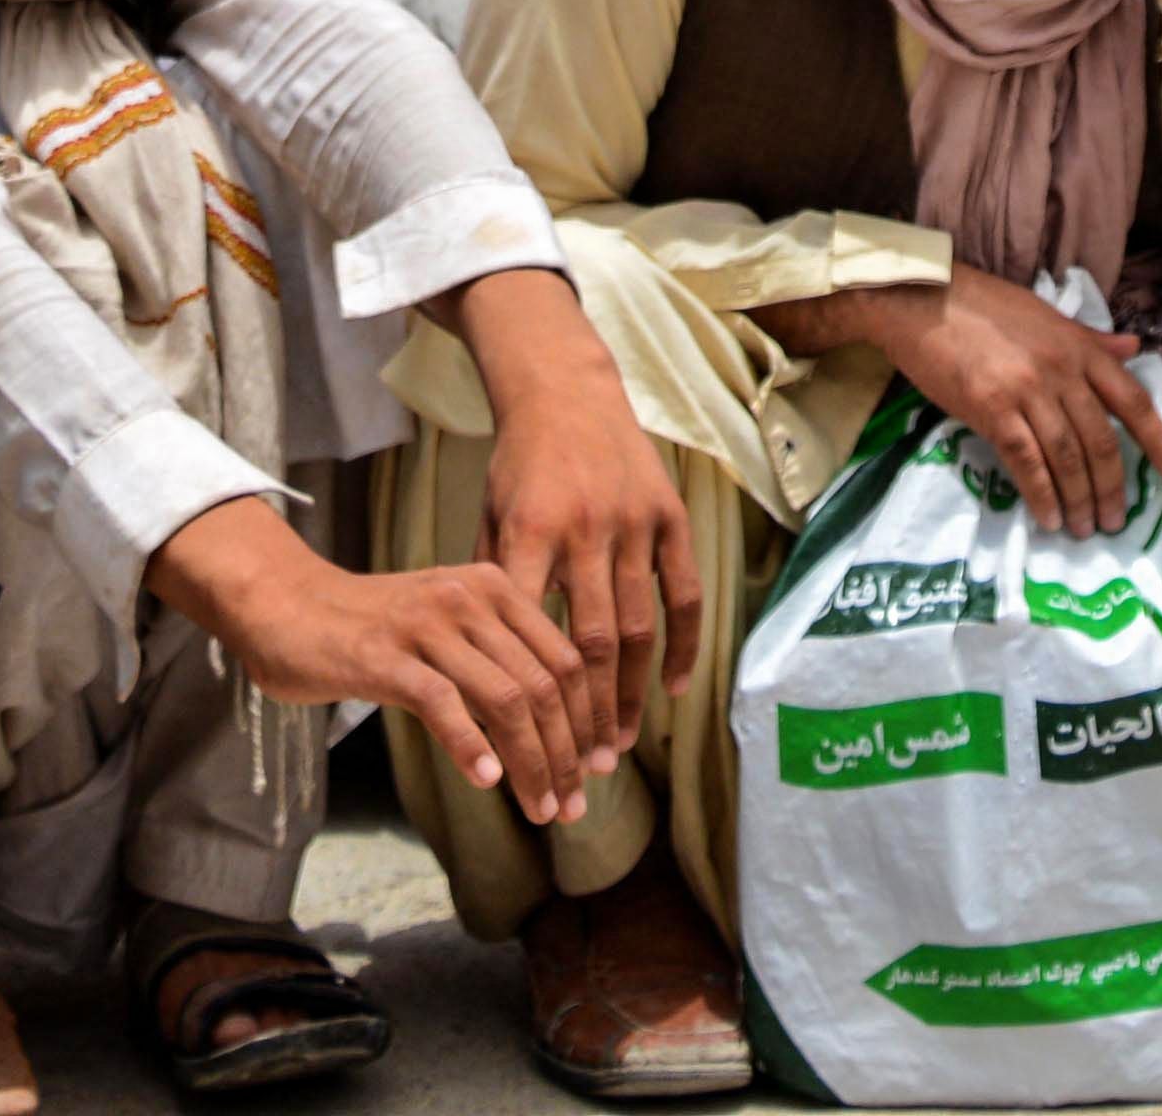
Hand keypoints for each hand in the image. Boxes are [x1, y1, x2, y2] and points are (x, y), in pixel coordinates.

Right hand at [149, 496, 610, 816]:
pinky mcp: (384, 656)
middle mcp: (468, 598)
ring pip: (505, 699)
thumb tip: (552, 723)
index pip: (565, 658)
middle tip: (572, 807)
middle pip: (543, 684)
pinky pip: (443, 703)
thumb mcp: (445, 623)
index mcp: (493, 586)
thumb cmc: (369, 626)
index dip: (588, 720)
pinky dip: (471, 747)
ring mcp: (426, 625)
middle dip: (567, 753)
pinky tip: (488, 782)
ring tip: (540, 809)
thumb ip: (495, 655)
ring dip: (532, 763)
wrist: (285, 604)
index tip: (596, 771)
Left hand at [457, 267, 693, 737]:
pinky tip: (674, 689)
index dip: (536, 697)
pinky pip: (683, 592)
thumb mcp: (489, 517)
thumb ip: (491, 588)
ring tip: (621, 744)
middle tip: (586, 768)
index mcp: (529, 534)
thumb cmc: (519, 467)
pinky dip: (683, 644)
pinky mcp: (669, 515)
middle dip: (589, 714)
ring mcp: (632, 523)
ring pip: (639, 626)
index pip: (533, 635)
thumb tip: (477, 667)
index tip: (533, 747)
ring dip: (631, 693)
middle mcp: (584, 531)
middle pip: (592, 644)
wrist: (568, 392)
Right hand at [833, 269, 1161, 540]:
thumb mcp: (1046, 316)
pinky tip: (1048, 518)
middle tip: (1114, 522)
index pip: (1132, 400)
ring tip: (1084, 528)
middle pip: (1100, 440)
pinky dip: (1041, 495)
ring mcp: (1027, 389)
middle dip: (1112, 487)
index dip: (1159, 440)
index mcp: (1079, 346)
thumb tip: (1135, 350)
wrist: (923, 299)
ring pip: (1067, 457)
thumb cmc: (983, 306)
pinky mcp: (991, 408)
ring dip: (1080, 499)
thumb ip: (1091, 340)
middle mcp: (1061, 369)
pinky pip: (1026, 461)